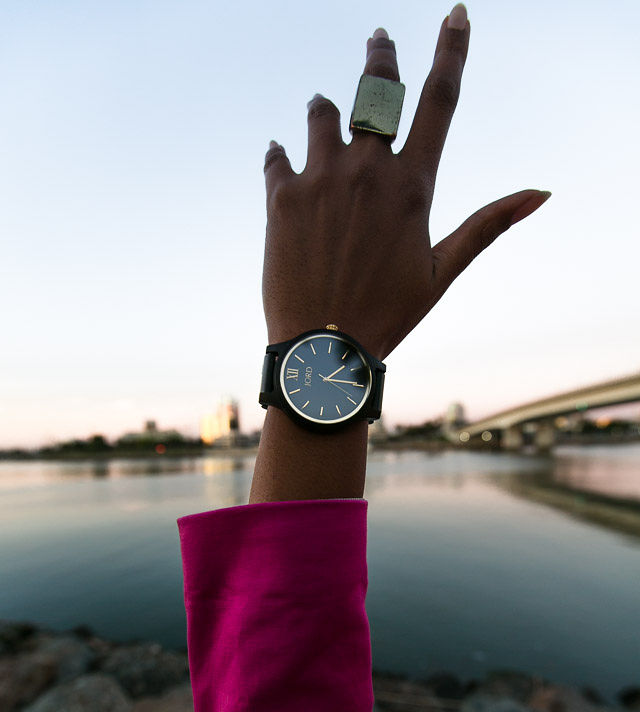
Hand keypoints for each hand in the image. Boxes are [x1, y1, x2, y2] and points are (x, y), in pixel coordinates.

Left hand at [262, 5, 550, 360]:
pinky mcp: (281, 196)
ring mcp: (321, 178)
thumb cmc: (388, 314)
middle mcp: (367, 169)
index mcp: (413, 185)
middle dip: (380, 56)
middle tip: (378, 39)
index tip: (455, 14)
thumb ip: (488, 224)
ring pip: (322, 111)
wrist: (321, 351)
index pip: (439, 99)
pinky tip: (284, 158)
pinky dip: (283, 153)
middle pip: (375, 88)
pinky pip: (278, 153)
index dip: (450, 50)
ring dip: (326, 107)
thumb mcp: (442, 271)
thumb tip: (540, 193)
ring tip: (324, 111)